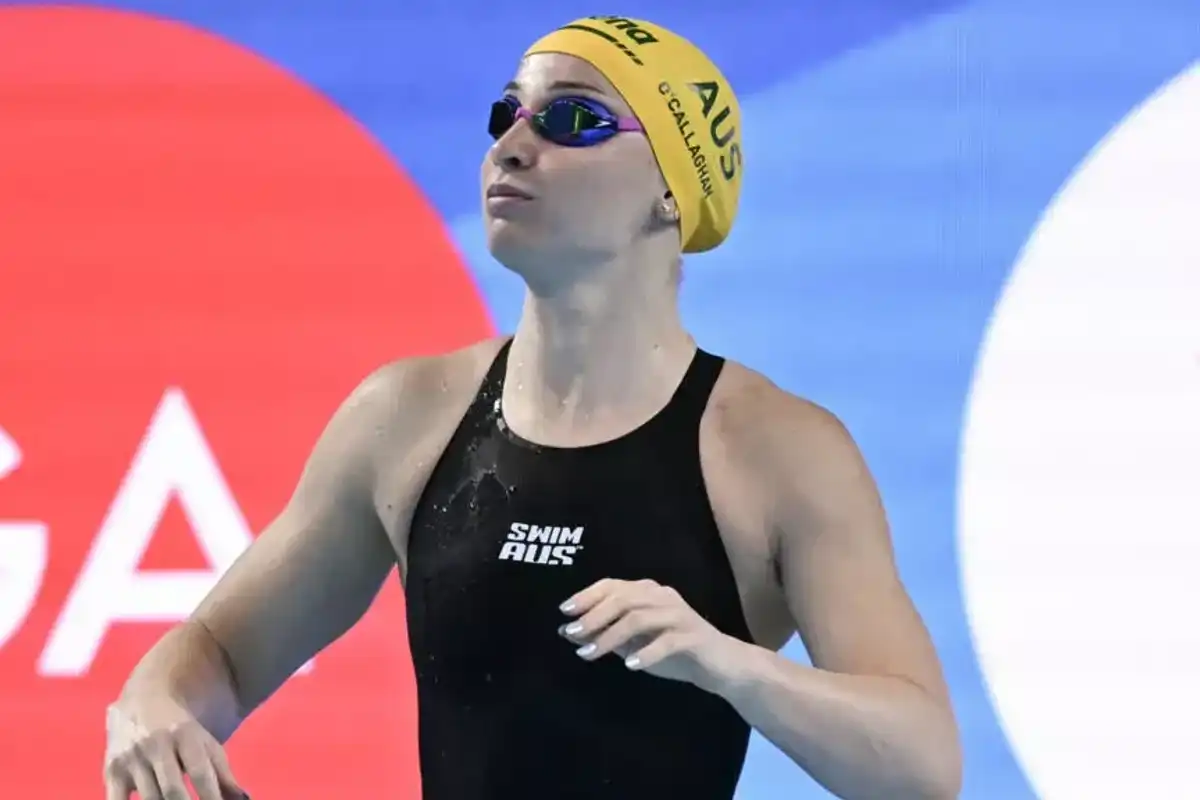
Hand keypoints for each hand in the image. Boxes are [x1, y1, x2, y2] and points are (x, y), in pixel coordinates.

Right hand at [104, 701, 245, 799]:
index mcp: (185, 736)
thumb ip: (224, 774)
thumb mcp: (206, 744)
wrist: (142, 700)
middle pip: (173, 790)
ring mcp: (131, 758)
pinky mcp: (111, 771)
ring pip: (149, 799)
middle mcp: (156, 745)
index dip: (211, 797)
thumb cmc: (182, 731)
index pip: (200, 773)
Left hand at [559, 578, 740, 689]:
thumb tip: (567, 632)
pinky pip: (667, 641)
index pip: (613, 586)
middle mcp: (663, 597)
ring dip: (611, 636)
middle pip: (623, 599)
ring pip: (640, 618)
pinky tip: (631, 665)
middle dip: (594, 616)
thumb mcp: (633, 644)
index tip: (565, 611)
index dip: (587, 596)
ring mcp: (680, 615)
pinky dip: (647, 652)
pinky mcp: (694, 636)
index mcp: (648, 592)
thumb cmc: (675, 652)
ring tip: (591, 655)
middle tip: (574, 634)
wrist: (722, 666)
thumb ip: (604, 635)